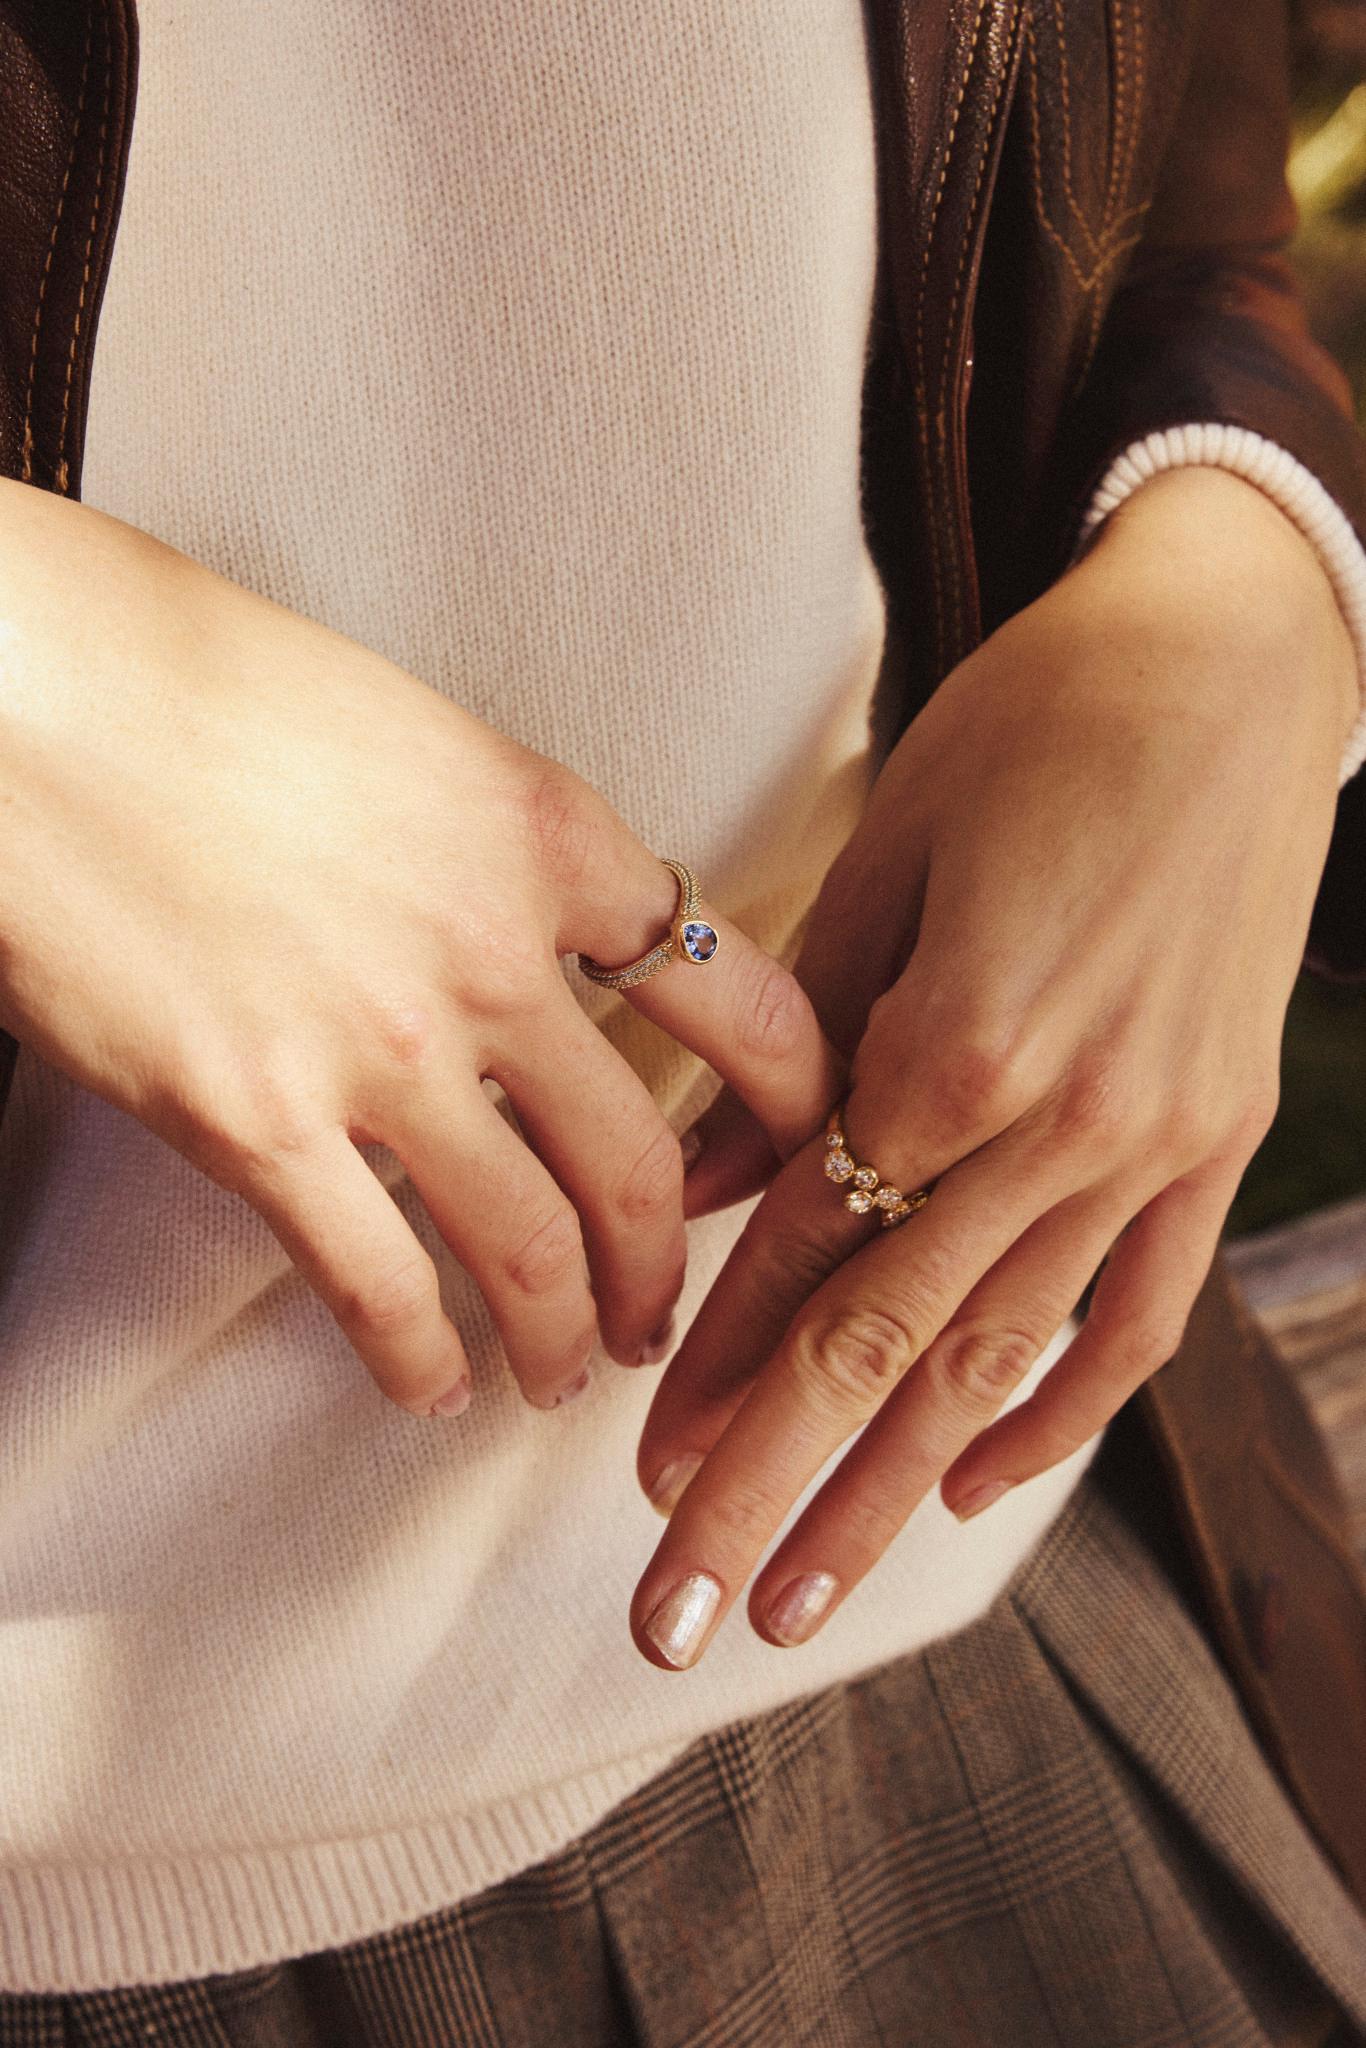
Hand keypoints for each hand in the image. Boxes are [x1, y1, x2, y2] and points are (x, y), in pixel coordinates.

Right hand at [0, 479, 837, 1415]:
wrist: (31, 689)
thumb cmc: (196, 681)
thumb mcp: (413, 739)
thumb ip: (497, 855)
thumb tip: (535, 946)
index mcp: (545, 836)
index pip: (735, 996)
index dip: (789, 1099)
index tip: (793, 1155)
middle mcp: (491, 954)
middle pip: (642, 1161)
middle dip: (663, 1267)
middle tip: (654, 1312)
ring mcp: (381, 1048)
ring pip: (531, 1249)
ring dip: (560, 1336)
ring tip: (557, 1375)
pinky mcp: (256, 1122)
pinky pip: (378, 1287)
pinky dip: (420, 1360)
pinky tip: (428, 1387)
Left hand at [627, 466, 1358, 1668]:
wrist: (1225, 662)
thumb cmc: (1028, 729)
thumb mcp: (877, 866)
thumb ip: (784, 1051)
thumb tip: (700, 1193)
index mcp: (952, 1042)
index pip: (805, 1255)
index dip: (715, 1375)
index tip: (643, 1477)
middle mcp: (1059, 1123)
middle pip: (888, 1346)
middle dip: (774, 1491)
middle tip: (681, 1612)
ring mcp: (1154, 1144)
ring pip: (1003, 1360)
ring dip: (895, 1493)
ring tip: (809, 1600)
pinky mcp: (1217, 1141)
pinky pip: (1136, 1312)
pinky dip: (1058, 1411)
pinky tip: (977, 1490)